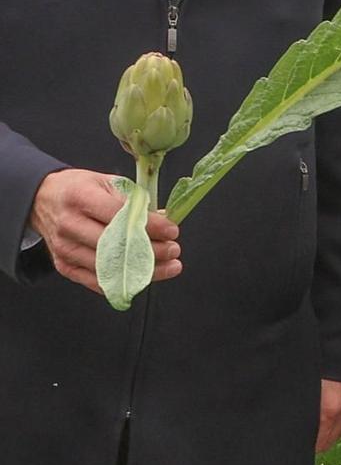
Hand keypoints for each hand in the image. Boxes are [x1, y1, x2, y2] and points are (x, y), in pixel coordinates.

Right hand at [30, 168, 180, 293]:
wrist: (41, 200)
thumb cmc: (78, 189)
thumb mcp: (105, 181)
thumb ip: (134, 199)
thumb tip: (164, 217)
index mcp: (80, 198)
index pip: (120, 216)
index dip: (150, 226)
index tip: (172, 231)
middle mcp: (69, 225)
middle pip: (115, 245)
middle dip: (151, 251)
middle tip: (174, 250)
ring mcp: (65, 248)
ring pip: (108, 268)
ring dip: (143, 271)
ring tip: (169, 266)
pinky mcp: (64, 266)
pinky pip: (96, 281)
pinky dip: (123, 282)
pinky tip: (144, 278)